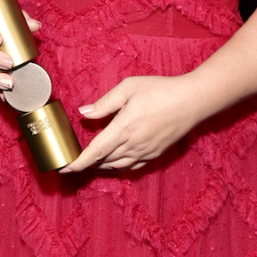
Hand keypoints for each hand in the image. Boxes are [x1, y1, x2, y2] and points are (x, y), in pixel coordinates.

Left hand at [62, 74, 199, 173]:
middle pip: (103, 161)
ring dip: (100, 166)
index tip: (64, 168)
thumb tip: (83, 112)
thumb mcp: (129, 88)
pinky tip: (113, 162)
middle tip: (72, 161)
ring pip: (116, 166)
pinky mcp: (155, 154)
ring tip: (89, 163)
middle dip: (86, 163)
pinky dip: (117, 167)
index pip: (95, 151)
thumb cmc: (161, 90)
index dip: (78, 162)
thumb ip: (104, 102)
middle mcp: (133, 145)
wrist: (192, 101)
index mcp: (124, 128)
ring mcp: (145, 152)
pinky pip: (131, 166)